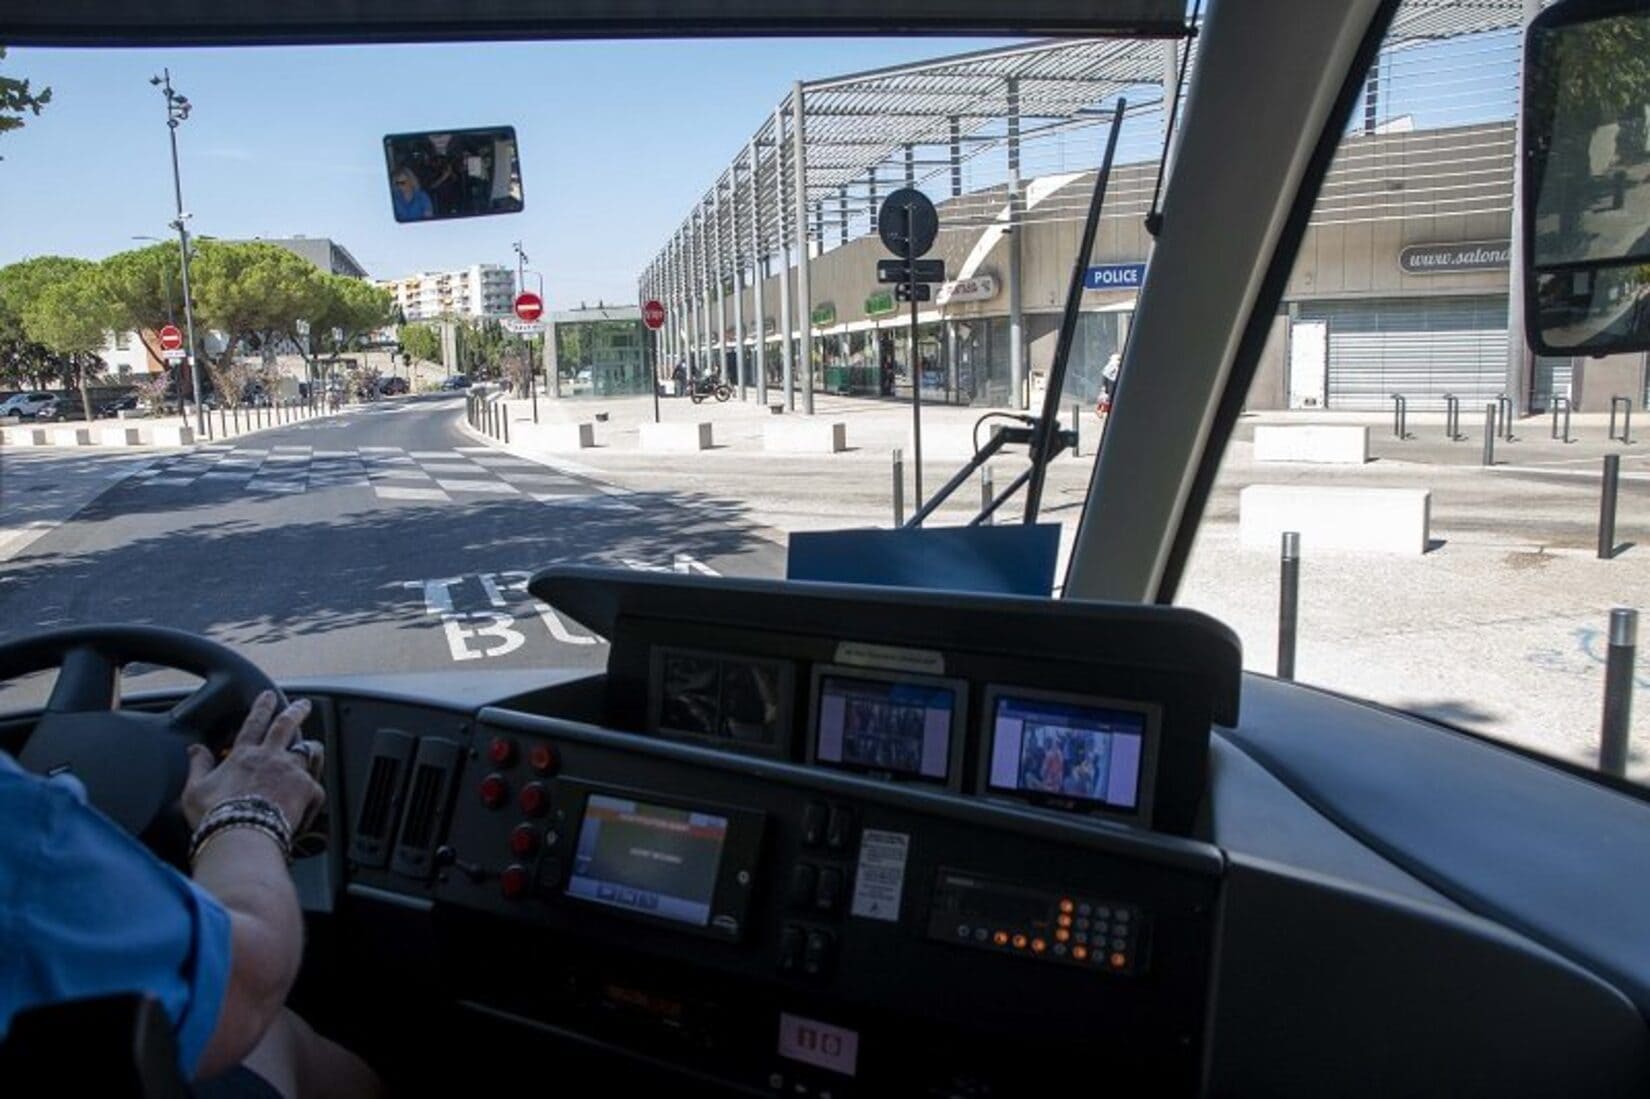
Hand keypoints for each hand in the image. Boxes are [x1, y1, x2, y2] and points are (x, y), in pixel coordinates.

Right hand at [183, 691, 324, 830]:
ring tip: (314, 748)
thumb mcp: (195, 789)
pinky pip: (316, 787)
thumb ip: (199, 765)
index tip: (268, 696)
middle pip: (287, 726)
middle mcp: (271, 757)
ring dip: (311, 748)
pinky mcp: (308, 788)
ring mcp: (292, 771)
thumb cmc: (216, 815)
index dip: (262, 707)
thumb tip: (195, 749)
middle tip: (303, 704)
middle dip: (296, 711)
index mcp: (244, 755)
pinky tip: (309, 802)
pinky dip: (312, 794)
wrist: (241, 834)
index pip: (254, 723)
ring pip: (309, 751)